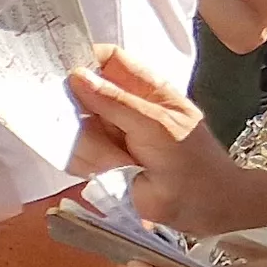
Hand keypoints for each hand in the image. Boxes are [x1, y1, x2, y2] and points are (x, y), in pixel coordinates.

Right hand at [65, 46, 249, 235]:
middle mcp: (122, 106)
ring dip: (93, 149)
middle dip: (84, 119)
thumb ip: (117, 102)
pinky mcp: (98, 160)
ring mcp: (108, 133)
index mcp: (145, 87)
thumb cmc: (193, 162)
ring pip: (74, 129)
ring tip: (124, 162)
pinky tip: (114, 173)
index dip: (84, 59)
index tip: (62, 72)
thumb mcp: (157, 126)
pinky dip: (91, 165)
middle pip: (79, 96)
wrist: (204, 207)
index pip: (107, 59)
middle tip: (111, 139)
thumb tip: (78, 75)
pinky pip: (75, 156)